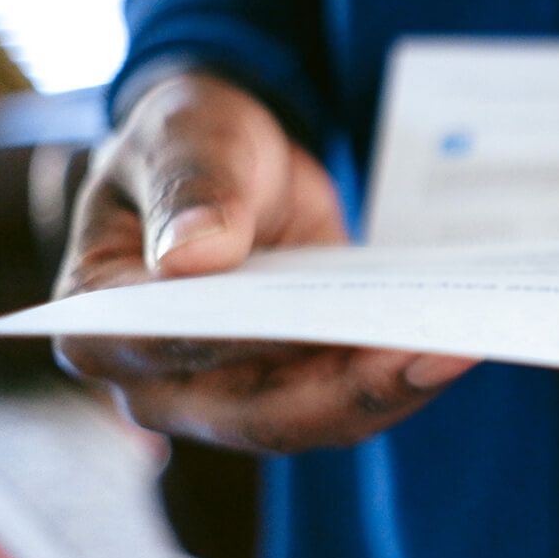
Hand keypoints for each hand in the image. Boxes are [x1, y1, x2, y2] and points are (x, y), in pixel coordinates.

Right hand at [53, 73, 475, 452]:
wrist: (232, 161)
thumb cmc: (189, 144)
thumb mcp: (186, 139)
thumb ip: (188, 190)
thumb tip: (192, 256)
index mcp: (101, 320)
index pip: (169, 346)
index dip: (242, 343)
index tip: (317, 321)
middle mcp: (156, 379)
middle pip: (257, 413)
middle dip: (351, 390)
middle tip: (434, 352)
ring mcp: (227, 392)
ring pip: (314, 418)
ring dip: (390, 390)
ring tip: (458, 347)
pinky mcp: (289, 384)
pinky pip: (346, 398)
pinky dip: (398, 376)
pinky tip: (452, 343)